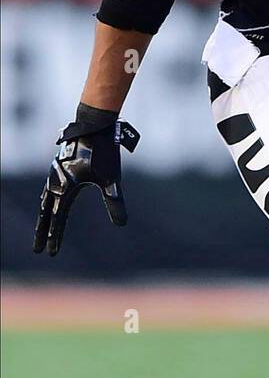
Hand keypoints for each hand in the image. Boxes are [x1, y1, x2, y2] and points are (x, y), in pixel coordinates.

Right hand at [33, 112, 138, 257]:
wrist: (94, 125)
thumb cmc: (104, 152)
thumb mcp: (112, 179)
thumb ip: (114, 202)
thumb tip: (121, 224)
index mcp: (65, 187)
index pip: (57, 218)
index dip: (54, 236)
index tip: (51, 252)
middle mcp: (56, 181)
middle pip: (46, 213)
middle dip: (42, 232)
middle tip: (38, 250)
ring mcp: (56, 173)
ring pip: (46, 201)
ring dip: (44, 217)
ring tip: (42, 231)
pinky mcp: (60, 167)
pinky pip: (50, 189)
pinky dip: (48, 201)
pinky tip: (50, 203)